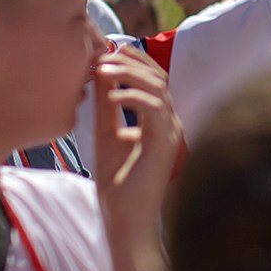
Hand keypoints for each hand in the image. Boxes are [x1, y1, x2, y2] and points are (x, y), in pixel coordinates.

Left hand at [92, 44, 183, 270]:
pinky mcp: (165, 143)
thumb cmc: (118, 184)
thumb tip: (99, 77)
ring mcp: (171, 132)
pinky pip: (153, 109)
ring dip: (130, 74)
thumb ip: (106, 108)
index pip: (154, 80)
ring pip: (158, 89)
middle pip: (159, 77)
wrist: (125, 219)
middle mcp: (170, 124)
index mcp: (160, 122)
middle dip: (131, 61)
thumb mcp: (107, 135)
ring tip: (103, 70)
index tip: (109, 51)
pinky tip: (110, 96)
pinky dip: (132, 97)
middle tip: (104, 54)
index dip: (135, 62)